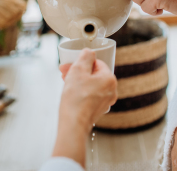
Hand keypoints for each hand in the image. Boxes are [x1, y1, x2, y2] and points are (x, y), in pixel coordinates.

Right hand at [53, 49, 116, 166]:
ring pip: (91, 85)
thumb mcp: (78, 70)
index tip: (69, 65)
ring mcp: (105, 101)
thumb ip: (85, 57)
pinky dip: (81, 92)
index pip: (96, 63)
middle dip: (78, 72)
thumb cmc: (76, 99)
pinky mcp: (97, 110)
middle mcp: (111, 90)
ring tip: (65, 82)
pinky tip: (70, 93)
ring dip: (78, 81)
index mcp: (110, 79)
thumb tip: (89, 52)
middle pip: (93, 74)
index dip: (81, 62)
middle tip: (65, 73)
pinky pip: (90, 95)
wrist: (73, 124)